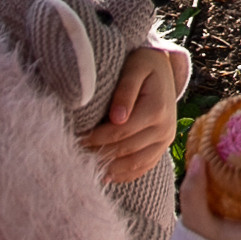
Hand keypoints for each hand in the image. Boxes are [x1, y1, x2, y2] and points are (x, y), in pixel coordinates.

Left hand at [82, 45, 180, 183]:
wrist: (165, 68)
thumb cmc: (144, 64)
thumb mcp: (135, 68)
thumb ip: (126, 90)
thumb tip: (117, 118)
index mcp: (157, 109)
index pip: (120, 132)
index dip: (96, 138)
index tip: (76, 139)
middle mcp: (165, 128)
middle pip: (125, 150)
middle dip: (99, 154)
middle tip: (75, 156)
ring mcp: (165, 140)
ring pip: (135, 164)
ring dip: (110, 169)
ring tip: (87, 168)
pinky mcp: (163, 146)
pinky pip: (144, 167)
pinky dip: (124, 175)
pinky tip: (106, 175)